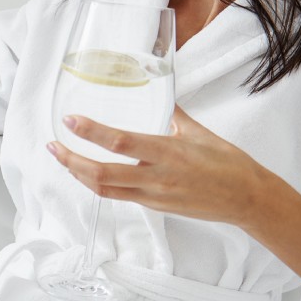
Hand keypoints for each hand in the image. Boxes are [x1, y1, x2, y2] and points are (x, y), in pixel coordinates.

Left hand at [46, 106, 282, 226]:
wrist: (248, 199)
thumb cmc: (228, 163)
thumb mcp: (198, 131)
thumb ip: (172, 114)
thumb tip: (158, 92)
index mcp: (168, 153)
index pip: (120, 142)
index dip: (91, 132)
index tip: (70, 120)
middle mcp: (157, 178)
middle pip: (101, 174)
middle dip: (71, 161)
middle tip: (52, 146)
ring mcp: (154, 196)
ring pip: (105, 190)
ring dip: (79, 174)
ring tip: (63, 159)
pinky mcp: (155, 208)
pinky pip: (118, 197)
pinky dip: (97, 185)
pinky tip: (87, 173)